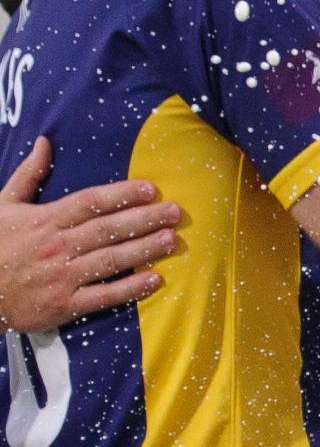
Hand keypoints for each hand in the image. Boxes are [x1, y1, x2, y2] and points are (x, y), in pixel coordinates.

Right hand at [0, 136, 182, 330]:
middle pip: (108, 229)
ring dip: (144, 250)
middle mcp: (57, 246)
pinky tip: (155, 280)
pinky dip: (130, 289)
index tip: (150, 189)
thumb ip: (28, 175)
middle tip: (176, 212)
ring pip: (111, 260)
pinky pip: (103, 295)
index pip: (90, 203)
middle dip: (144, 219)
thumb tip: (44, 142)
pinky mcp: (65, 305)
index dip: (122, 195)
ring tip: (172, 240)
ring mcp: (62, 276)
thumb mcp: (2, 205)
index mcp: (44, 220)